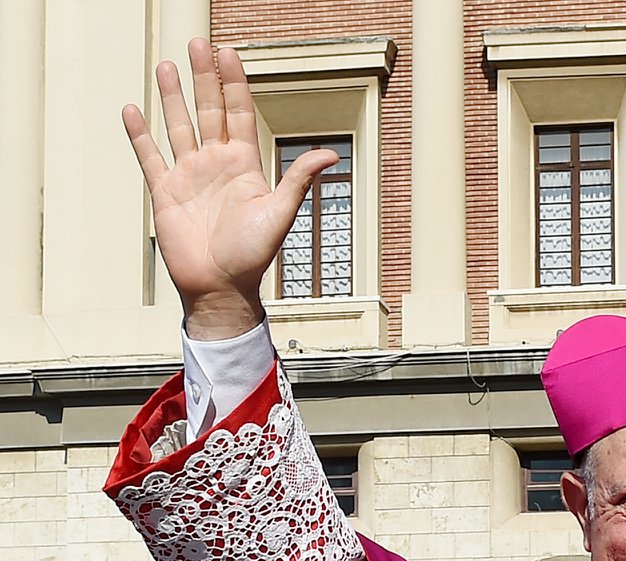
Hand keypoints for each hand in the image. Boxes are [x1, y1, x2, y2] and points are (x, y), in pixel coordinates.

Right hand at [122, 40, 338, 337]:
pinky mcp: (166, 192)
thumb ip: (298, 180)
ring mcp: (189, 176)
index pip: (238, 113)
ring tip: (168, 66)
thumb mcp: (280, 214)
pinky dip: (141, 135)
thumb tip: (328, 154)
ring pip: (179, 126)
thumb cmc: (252, 258)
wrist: (220, 288)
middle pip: (208, 110)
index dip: (233, 83)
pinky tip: (134, 111)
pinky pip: (150, 157)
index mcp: (243, 165)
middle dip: (203, 78)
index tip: (227, 53)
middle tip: (198, 44)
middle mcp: (215, 164)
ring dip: (173, 97)